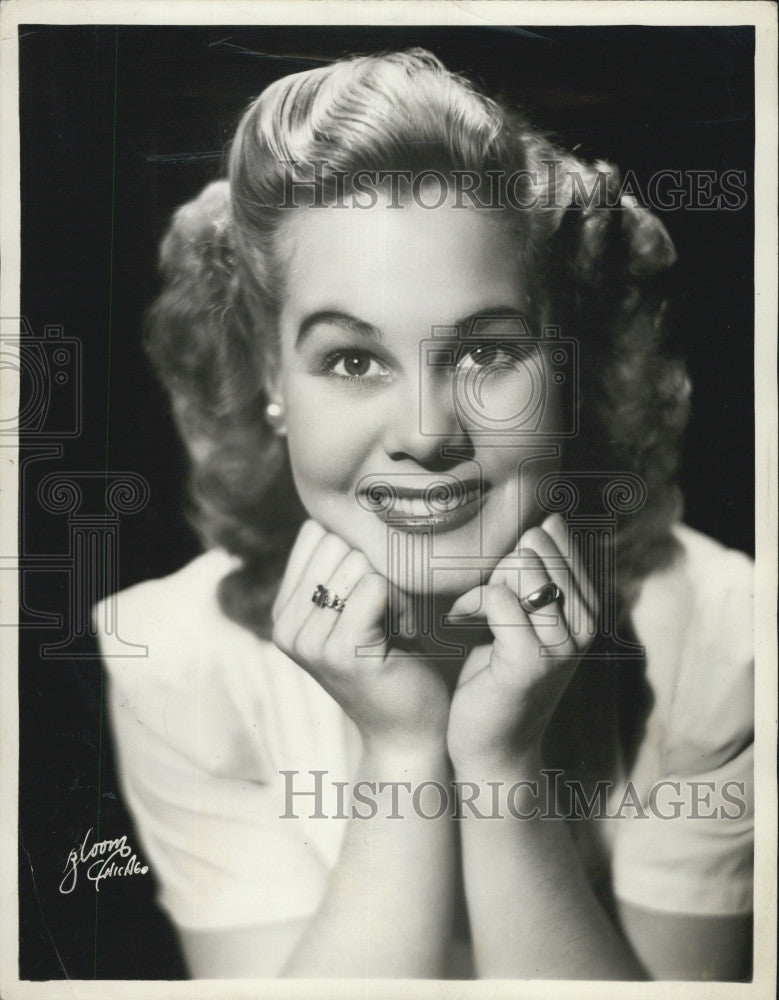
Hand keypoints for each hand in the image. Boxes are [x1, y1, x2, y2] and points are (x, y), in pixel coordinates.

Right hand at [272, 520, 450, 756]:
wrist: (410, 730)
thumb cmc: (395, 659)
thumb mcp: (356, 606)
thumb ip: (339, 565)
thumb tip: (340, 509)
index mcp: (283, 610)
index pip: (317, 533)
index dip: (358, 550)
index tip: (375, 592)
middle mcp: (285, 625)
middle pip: (337, 543)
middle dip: (377, 566)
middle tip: (391, 611)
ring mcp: (308, 640)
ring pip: (359, 562)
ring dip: (394, 588)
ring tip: (397, 625)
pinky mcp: (340, 650)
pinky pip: (376, 586)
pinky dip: (402, 603)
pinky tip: (405, 633)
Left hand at [446, 514, 597, 772]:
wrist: (494, 743)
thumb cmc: (498, 672)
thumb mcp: (524, 615)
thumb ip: (535, 573)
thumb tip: (548, 517)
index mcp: (587, 607)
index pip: (556, 537)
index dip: (515, 548)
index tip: (497, 578)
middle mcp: (584, 623)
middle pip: (534, 548)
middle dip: (497, 566)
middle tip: (480, 599)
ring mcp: (561, 643)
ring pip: (519, 568)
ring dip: (481, 585)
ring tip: (470, 612)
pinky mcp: (530, 659)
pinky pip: (498, 598)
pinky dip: (470, 604)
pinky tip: (459, 622)